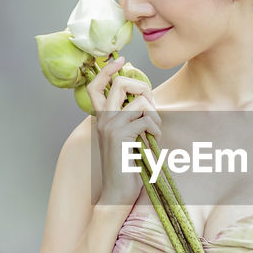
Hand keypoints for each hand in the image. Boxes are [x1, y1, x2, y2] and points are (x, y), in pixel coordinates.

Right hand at [87, 56, 160, 204]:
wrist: (117, 193)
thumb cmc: (126, 168)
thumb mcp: (127, 138)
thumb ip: (130, 119)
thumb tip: (145, 101)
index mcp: (100, 118)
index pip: (96, 85)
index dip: (108, 69)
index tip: (121, 59)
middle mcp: (102, 119)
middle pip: (120, 83)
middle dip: (142, 86)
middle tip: (152, 104)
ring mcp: (110, 126)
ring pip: (140, 102)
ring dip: (155, 115)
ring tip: (155, 131)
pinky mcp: (120, 135)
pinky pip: (146, 119)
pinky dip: (156, 128)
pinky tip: (154, 140)